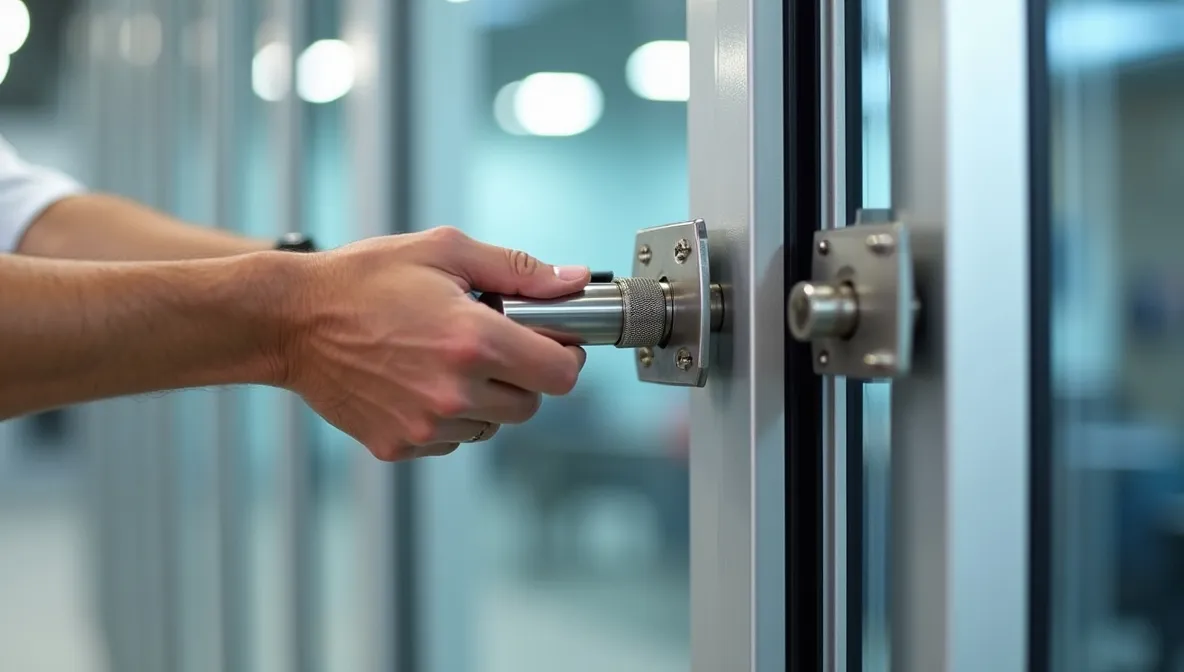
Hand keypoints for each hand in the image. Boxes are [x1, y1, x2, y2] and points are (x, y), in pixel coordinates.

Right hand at [282, 227, 589, 460]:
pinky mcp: (400, 445)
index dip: (565, 356)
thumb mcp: (445, 252)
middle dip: (522, 375)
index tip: (552, 342)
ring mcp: (426, 424)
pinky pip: (451, 439)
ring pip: (492, 425)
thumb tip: (573, 281)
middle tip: (492, 344)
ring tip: (446, 359)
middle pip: (531, 405)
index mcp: (474, 341)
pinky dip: (448, 416)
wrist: (291, 320)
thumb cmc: (364, 279)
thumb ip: (518, 270)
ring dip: (485, 398)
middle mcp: (455, 391)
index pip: (560, 375)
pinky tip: (419, 380)